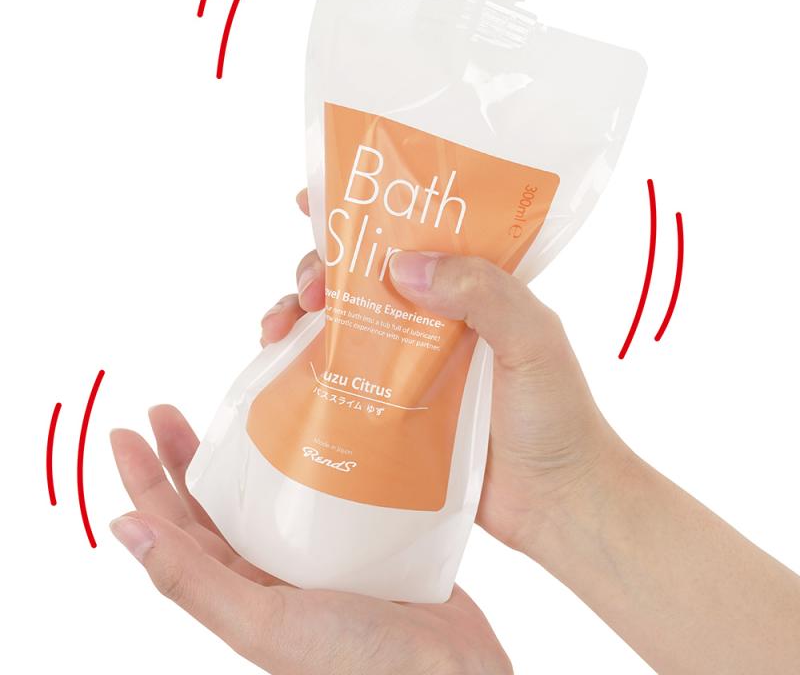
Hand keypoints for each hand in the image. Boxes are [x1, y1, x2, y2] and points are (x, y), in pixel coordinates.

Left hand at [110, 406, 511, 673]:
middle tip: (165, 409)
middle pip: (211, 504)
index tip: (128, 432)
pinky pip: (318, 491)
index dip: (146, 481)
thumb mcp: (261, 620)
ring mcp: (313, 553)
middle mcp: (269, 571)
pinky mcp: (355, 537)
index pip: (176, 529)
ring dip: (239, 454)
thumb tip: (123, 529)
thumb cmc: (356, 661)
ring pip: (263, 493)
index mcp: (240, 593)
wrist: (450, 674)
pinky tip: (305, 431)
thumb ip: (192, 579)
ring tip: (228, 410)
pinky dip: (303, 459)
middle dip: (184, 457)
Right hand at [265, 190, 620, 556]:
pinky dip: (301, 363)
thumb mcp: (535, 340)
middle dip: (320, 267)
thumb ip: (483, 292)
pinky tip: (279, 362)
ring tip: (278, 327)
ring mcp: (406, 363)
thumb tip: (402, 266)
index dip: (365, 211)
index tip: (316, 198)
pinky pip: (336, 374)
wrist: (553, 502)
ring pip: (339, 320)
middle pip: (361, 274)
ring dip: (299, 312)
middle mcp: (432, 317)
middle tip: (311, 287)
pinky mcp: (388, 407)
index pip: (414, 232)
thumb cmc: (557, 416)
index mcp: (469, 287)